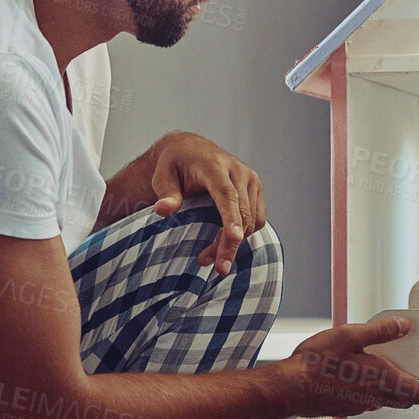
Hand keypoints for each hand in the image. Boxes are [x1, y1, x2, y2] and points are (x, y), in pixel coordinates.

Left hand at [149, 132, 265, 274]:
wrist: (190, 150)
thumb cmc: (174, 164)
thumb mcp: (162, 177)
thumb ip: (166, 194)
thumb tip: (163, 211)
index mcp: (215, 166)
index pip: (227, 194)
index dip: (231, 218)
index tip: (234, 238)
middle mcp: (238, 171)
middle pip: (242, 213)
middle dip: (231, 243)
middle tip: (217, 268)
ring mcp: (250, 180)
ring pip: (252, 220)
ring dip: (235, 242)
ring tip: (209, 256)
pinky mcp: (255, 189)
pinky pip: (257, 218)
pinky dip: (243, 234)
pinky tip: (222, 242)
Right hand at [274, 316, 418, 418]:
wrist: (288, 388)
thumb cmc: (315, 363)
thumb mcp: (348, 335)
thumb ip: (380, 331)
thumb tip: (403, 326)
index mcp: (382, 378)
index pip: (418, 392)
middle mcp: (375, 397)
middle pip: (406, 400)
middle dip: (410, 385)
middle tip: (402, 365)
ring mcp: (360, 406)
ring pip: (385, 400)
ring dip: (387, 386)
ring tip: (374, 364)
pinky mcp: (346, 409)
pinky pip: (366, 401)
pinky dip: (368, 390)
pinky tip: (352, 373)